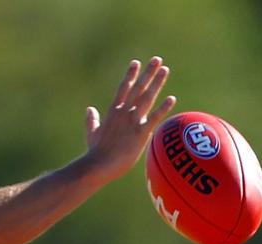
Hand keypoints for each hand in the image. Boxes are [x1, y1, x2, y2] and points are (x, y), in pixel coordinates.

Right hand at [83, 57, 175, 181]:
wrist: (99, 165)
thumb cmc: (96, 153)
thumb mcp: (91, 133)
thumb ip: (91, 120)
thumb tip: (89, 110)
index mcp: (113, 111)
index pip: (124, 88)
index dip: (130, 75)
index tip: (136, 62)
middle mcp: (123, 112)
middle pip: (138, 87)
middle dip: (148, 73)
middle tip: (157, 59)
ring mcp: (132, 121)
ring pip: (147, 97)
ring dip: (157, 83)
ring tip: (165, 70)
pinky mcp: (140, 133)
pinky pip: (154, 117)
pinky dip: (163, 108)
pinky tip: (172, 98)